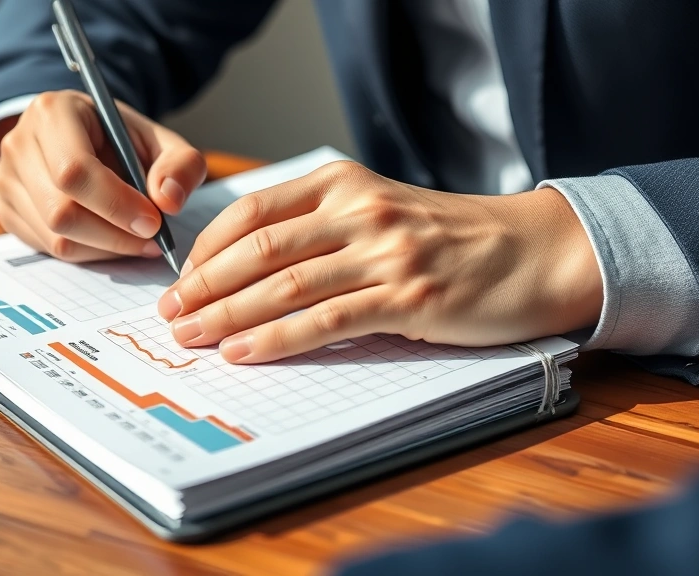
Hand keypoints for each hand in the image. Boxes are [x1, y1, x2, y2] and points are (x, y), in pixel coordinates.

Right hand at [0, 90, 205, 261]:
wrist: (83, 138)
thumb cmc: (120, 139)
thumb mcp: (159, 140)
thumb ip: (179, 164)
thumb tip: (168, 200)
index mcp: (53, 112)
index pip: (74, 169)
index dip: (116, 204)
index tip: (153, 222)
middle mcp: (19, 144)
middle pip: (61, 212)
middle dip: (115, 234)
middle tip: (153, 238)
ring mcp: (6, 180)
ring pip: (55, 237)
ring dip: (106, 248)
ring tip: (138, 239)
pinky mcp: (6, 210)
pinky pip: (48, 249)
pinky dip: (88, 253)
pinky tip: (111, 238)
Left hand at [157, 161, 602, 362]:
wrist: (528, 252)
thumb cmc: (445, 236)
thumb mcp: (376, 209)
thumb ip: (317, 226)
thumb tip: (242, 265)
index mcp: (342, 183)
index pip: (252, 212)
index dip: (205, 248)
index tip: (179, 278)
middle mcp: (360, 210)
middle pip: (258, 250)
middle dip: (203, 286)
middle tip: (170, 315)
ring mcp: (386, 253)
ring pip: (285, 286)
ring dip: (227, 316)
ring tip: (191, 338)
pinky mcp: (409, 297)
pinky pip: (326, 321)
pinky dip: (276, 338)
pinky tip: (244, 353)